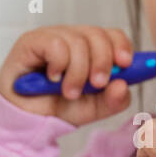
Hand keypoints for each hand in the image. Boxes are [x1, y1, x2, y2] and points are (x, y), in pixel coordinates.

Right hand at [0, 25, 134, 125]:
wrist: (30, 121)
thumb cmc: (60, 108)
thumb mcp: (95, 108)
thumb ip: (114, 100)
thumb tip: (123, 84)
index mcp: (90, 49)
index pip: (112, 35)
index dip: (122, 46)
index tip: (126, 64)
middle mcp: (72, 38)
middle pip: (97, 35)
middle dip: (102, 62)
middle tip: (97, 85)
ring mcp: (51, 36)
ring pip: (77, 41)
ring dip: (78, 72)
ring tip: (69, 92)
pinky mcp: (31, 41)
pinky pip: (56, 44)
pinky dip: (59, 65)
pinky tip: (52, 78)